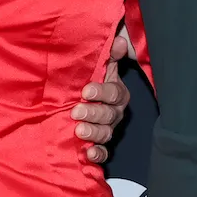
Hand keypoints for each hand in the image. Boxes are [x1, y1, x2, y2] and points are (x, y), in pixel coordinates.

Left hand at [74, 29, 133, 165]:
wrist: (84, 99)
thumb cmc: (93, 81)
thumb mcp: (101, 66)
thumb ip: (110, 55)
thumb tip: (120, 41)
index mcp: (117, 93)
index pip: (113, 93)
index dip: (101, 92)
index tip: (85, 91)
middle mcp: (115, 112)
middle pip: (109, 115)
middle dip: (93, 113)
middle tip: (76, 112)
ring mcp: (108, 129)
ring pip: (105, 133)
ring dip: (93, 133)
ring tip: (79, 131)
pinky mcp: (100, 144)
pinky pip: (103, 152)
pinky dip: (97, 155)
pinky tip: (88, 154)